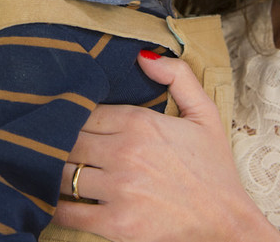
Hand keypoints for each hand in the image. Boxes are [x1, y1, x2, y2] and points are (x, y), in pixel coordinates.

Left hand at [53, 52, 279, 241]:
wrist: (228, 222)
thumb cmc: (214, 169)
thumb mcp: (205, 114)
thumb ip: (178, 76)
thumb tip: (142, 54)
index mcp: (140, 123)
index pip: (84, 113)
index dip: (73, 117)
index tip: (68, 122)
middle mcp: (125, 152)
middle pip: (68, 141)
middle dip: (59, 143)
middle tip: (52, 146)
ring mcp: (119, 189)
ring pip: (63, 174)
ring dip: (54, 173)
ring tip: (51, 171)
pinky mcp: (117, 224)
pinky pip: (69, 212)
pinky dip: (56, 207)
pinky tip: (54, 201)